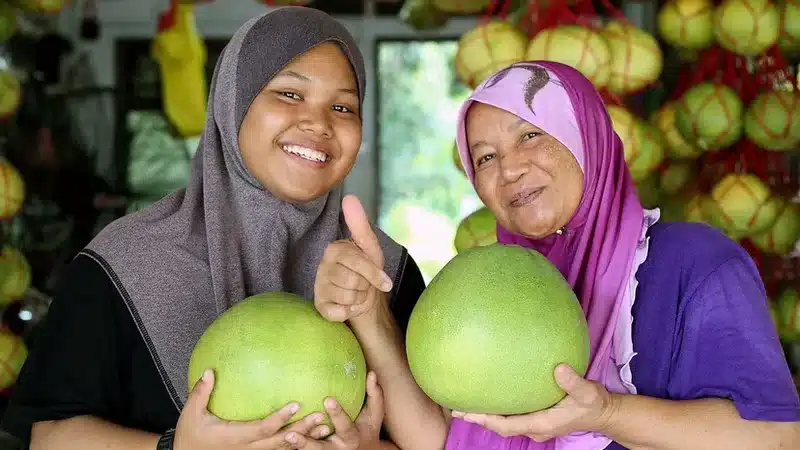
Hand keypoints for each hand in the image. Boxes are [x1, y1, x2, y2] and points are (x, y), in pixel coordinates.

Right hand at [175, 369, 330, 449]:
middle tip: (321, 417)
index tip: (296, 404)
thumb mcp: (191, 414)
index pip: (263, 428)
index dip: (280, 418)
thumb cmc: (190, 435)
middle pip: (281, 441)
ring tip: (325, 427)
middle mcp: (248, 447)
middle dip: (302, 430)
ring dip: (305, 439)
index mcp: (236, 437)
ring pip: (283, 449)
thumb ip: (201, 393)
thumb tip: (209, 371)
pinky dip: (296, 444)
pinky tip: (311, 435)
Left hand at [284, 371, 384, 449]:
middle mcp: (339, 448)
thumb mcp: (375, 414)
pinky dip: (294, 449)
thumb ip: (374, 395)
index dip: (337, 413)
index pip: (344, 425)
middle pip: (322, 448)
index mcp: (352, 436)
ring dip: (298, 447)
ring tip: (285, 437)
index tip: (327, 399)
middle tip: (292, 434)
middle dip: (307, 443)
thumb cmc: (369, 427)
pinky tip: (281, 441)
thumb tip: (372, 374)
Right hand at [314, 195, 392, 321]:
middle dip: (365, 286)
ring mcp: (318, 286)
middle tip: (363, 284)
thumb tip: (350, 197)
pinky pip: (337, 312)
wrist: (365, 299)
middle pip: (352, 281)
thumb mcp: (370, 247)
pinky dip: (348, 312)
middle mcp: (322, 266)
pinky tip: (347, 306)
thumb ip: (360, 224)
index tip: (383, 281)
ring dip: (358, 299)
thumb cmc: (367, 272)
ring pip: (346, 297)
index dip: (374, 275)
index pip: (357, 263)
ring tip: (356, 294)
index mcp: (334, 249)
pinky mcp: (318, 305)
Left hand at [452, 364, 618, 441]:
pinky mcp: (537, 415)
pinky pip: (513, 414)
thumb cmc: (595, 404)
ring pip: (505, 421)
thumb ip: (573, 382)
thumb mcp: (588, 393)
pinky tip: (491, 394)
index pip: (508, 425)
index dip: (487, 419)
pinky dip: (499, 407)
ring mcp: (536, 423)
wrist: (604, 413)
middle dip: (479, 417)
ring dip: (486, 413)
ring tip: (466, 401)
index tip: (469, 412)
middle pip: (500, 425)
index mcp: (543, 423)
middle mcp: (535, 426)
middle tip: (456, 407)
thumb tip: (559, 369)